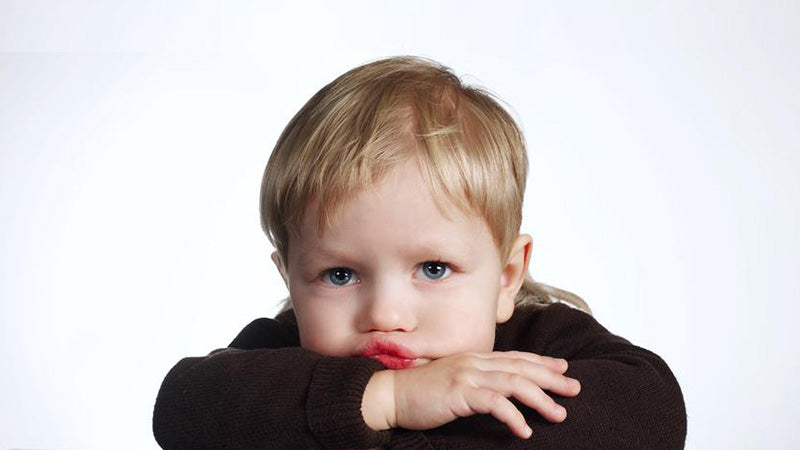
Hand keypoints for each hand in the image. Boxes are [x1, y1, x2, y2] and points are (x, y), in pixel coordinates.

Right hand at [362, 351, 580, 438]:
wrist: (392, 394)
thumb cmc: (423, 392)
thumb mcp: (455, 380)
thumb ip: (476, 380)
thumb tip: (498, 390)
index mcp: (475, 358)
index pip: (516, 358)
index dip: (542, 362)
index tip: (564, 368)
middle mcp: (475, 362)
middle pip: (522, 368)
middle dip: (552, 378)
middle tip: (575, 389)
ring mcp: (467, 376)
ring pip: (514, 383)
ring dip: (540, 399)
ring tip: (559, 414)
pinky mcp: (459, 393)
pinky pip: (493, 403)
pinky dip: (512, 416)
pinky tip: (525, 430)